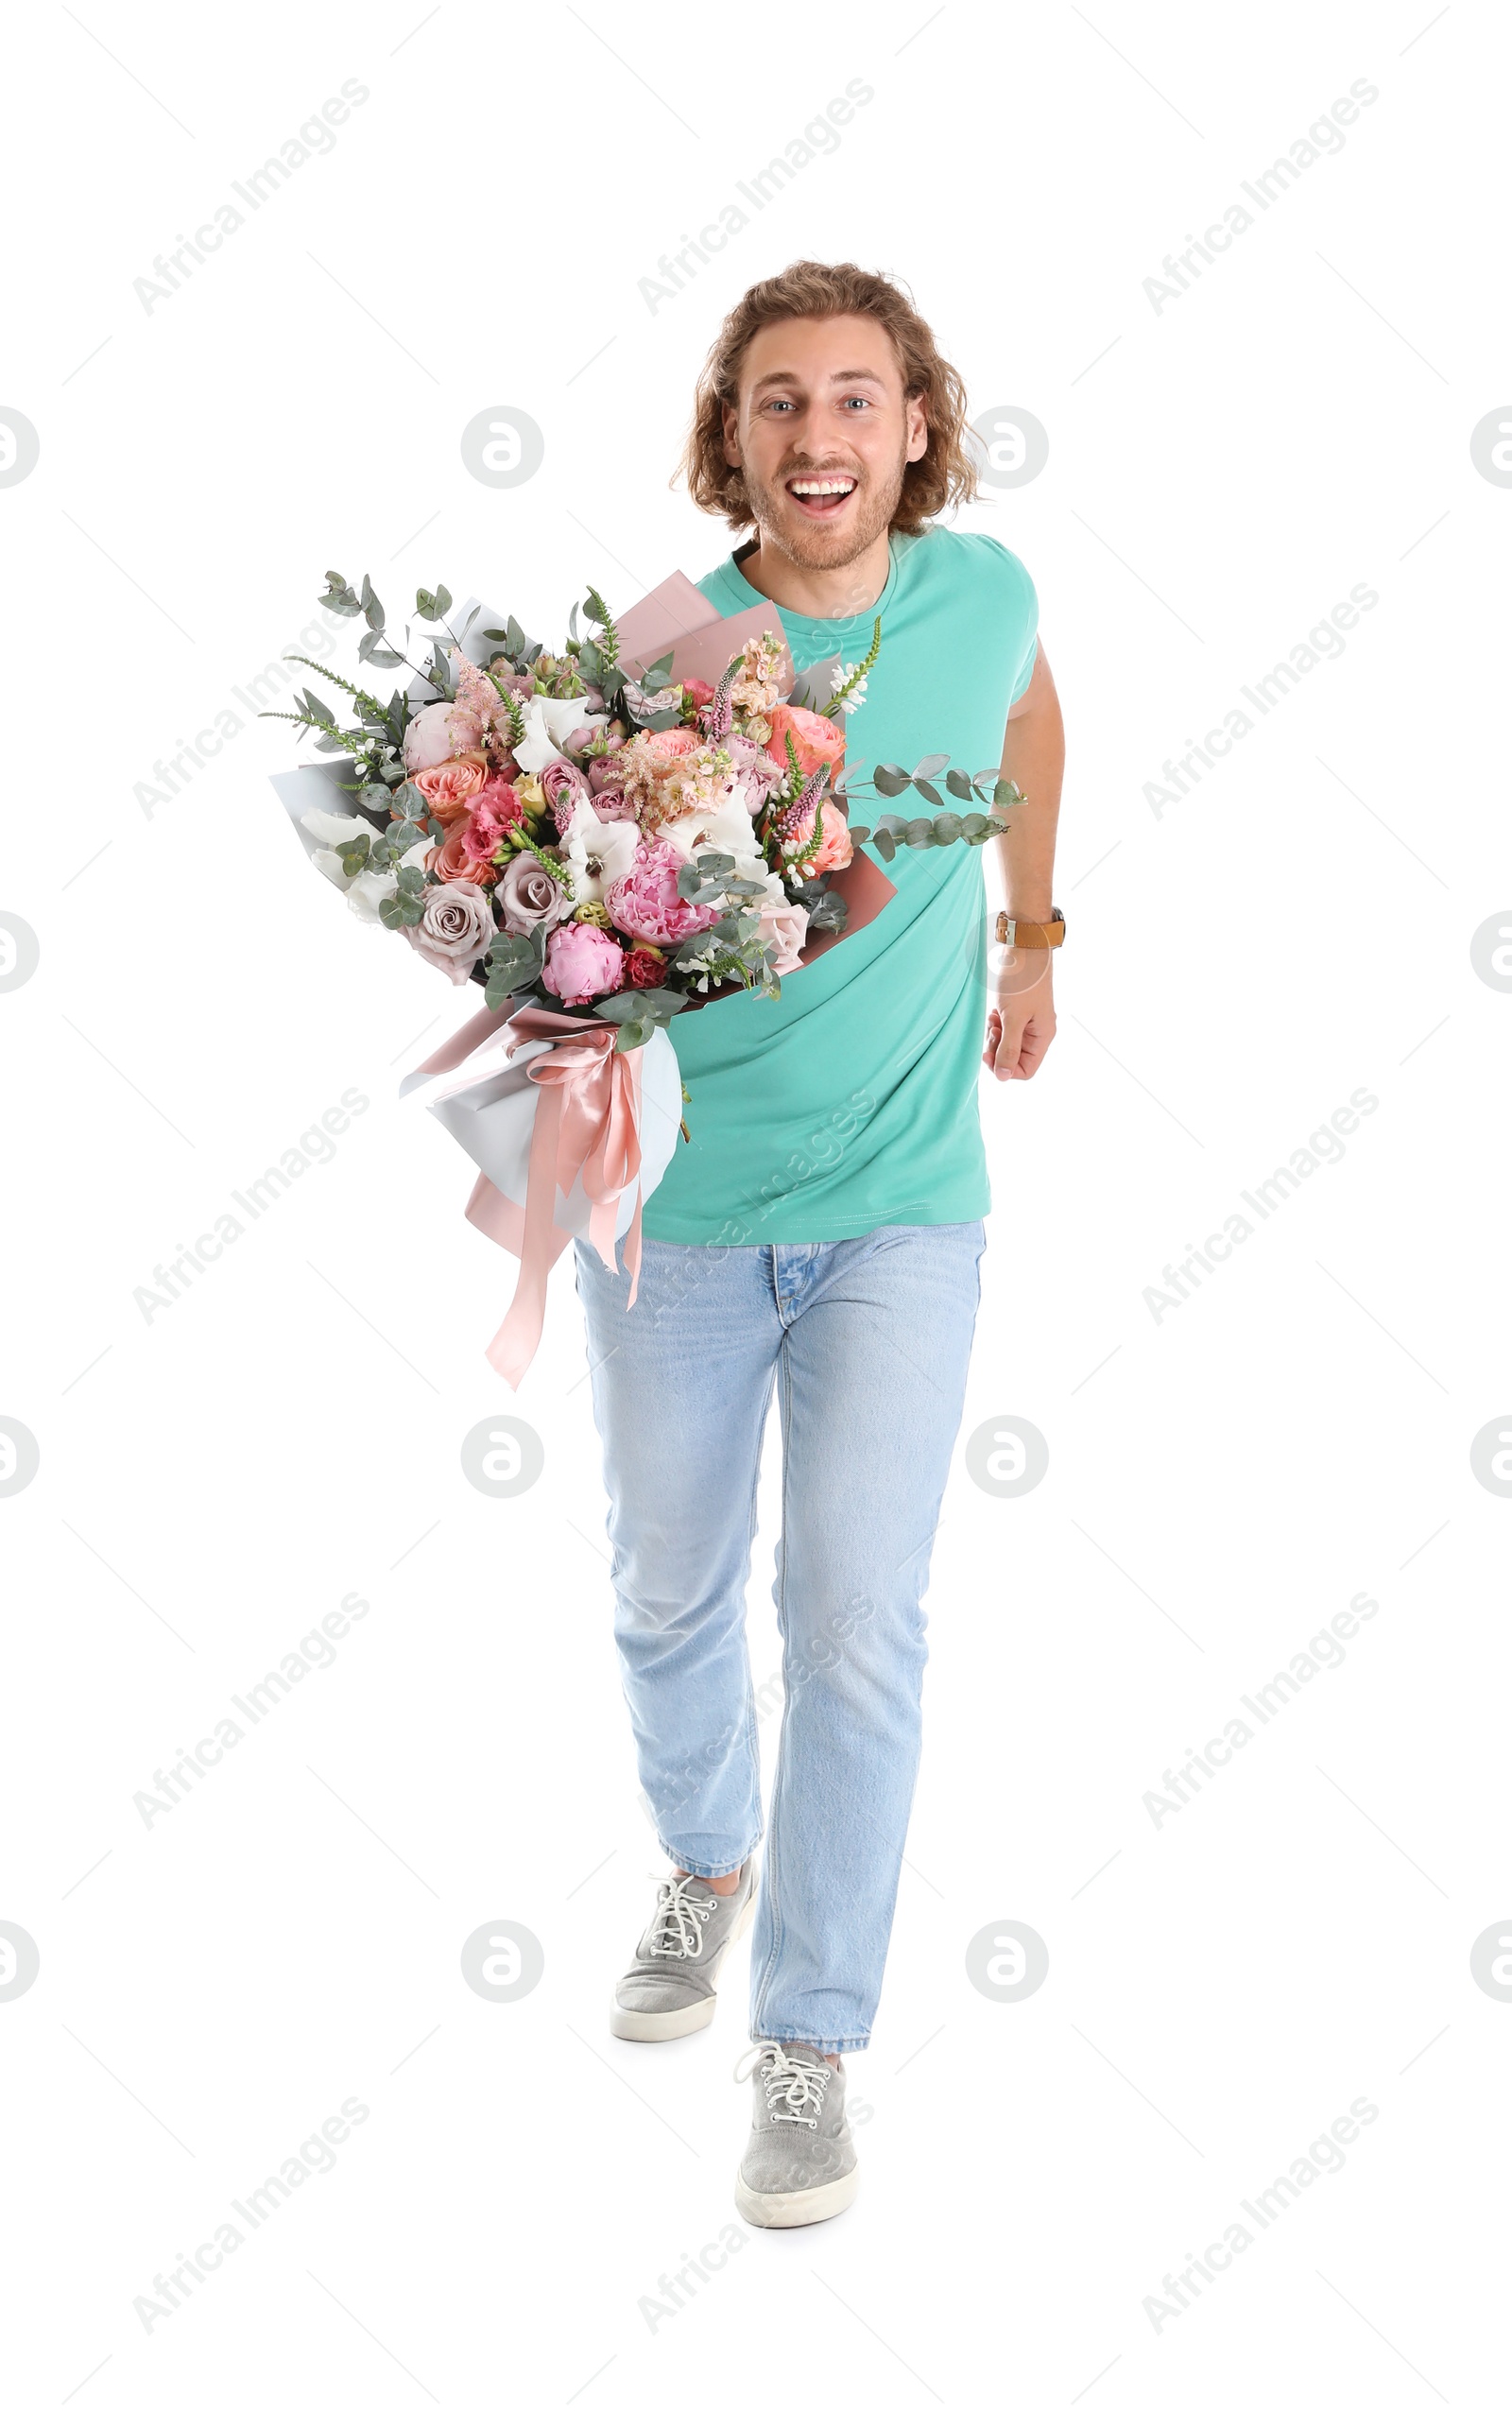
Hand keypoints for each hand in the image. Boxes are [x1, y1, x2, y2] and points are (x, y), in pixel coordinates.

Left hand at [983, 953, 1055, 1081]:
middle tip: (991, 1032)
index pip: (1026, 1070)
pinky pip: (1004, 1029)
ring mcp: (1027, 1022)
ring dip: (995, 1036)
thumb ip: (1008, 1048)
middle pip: (1014, 1058)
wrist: (1023, 949)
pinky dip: (995, 1024)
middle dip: (997, 1049)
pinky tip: (993, 1011)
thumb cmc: (1022, 981)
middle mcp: (1037, 1033)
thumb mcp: (1013, 1018)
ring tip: (993, 1018)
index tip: (988, 1055)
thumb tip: (1003, 1077)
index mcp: (1042, 1037)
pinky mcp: (1016, 1012)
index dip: (1006, 1068)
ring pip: (1006, 1044)